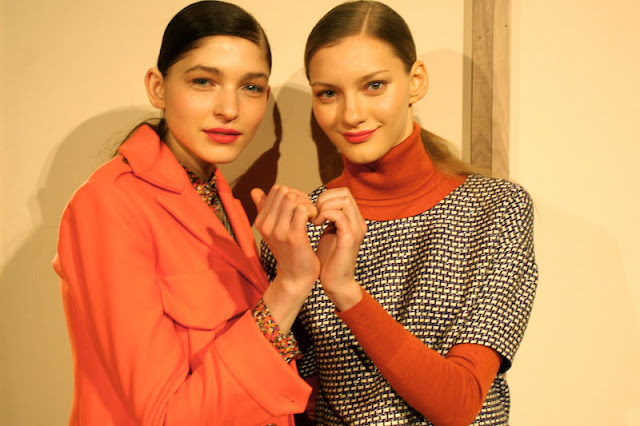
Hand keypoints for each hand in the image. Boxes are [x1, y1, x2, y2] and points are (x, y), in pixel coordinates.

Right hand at [252, 185, 319, 288]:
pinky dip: (312, 211)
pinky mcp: (294, 237)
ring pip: (292, 198)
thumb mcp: (274, 230)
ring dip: (307, 203)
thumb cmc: (290, 252)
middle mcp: (266, 225)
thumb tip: (255, 191)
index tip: (301, 208)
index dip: (293, 193)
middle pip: (284, 191)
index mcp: (261, 221)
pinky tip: (315, 222)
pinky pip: (302, 210)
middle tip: (309, 211)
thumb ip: (265, 209)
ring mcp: (278, 231)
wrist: (295, 278)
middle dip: (301, 196)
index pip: (277, 190)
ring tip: (311, 216)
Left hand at [312, 188, 366, 310]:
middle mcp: (359, 223)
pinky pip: (339, 216)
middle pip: (345, 194)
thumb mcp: (329, 232)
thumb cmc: (329, 259)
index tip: (314, 211)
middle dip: (324, 199)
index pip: (344, 193)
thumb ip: (329, 218)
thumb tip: (318, 203)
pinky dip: (325, 215)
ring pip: (343, 201)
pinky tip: (316, 225)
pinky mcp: (350, 238)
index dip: (326, 196)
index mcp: (355, 220)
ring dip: (324, 207)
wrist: (335, 282)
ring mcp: (356, 230)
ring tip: (314, 220)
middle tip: (313, 214)